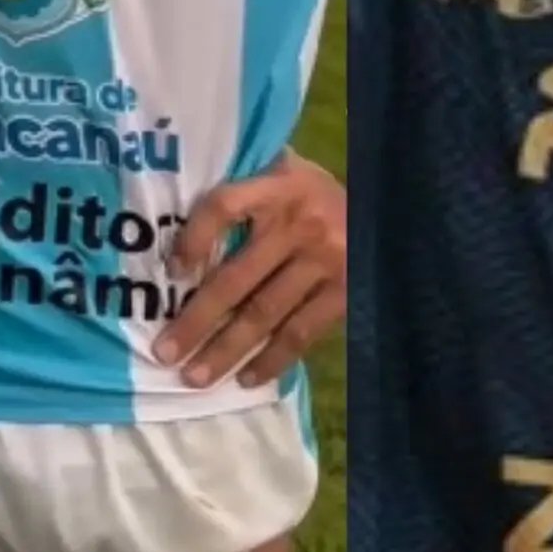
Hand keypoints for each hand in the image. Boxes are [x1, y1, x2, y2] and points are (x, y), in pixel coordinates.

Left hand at [155, 149, 343, 388]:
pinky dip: (271, 359)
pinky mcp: (344, 291)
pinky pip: (300, 332)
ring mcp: (324, 260)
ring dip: (226, 349)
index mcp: (280, 185)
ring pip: (264, 312)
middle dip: (197, 319)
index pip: (225, 205)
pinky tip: (246, 379)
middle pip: (236, 276)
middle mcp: (300, 222)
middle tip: (165, 352)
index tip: (172, 271)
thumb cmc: (320, 194)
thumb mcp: (288, 172)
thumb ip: (249, 186)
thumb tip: (187, 230)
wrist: (387, 208)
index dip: (194, 237)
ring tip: (194, 376)